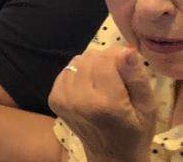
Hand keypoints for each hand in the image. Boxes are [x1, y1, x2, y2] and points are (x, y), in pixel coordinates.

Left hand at [49, 47, 156, 161]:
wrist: (110, 155)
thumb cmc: (134, 131)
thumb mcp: (147, 107)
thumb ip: (136, 78)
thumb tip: (125, 50)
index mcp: (105, 103)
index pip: (106, 59)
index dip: (118, 57)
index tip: (127, 67)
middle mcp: (78, 99)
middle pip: (90, 58)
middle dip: (106, 61)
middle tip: (117, 78)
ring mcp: (62, 99)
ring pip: (77, 62)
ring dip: (91, 67)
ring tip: (103, 85)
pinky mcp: (53, 99)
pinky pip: (66, 71)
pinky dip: (79, 74)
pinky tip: (89, 89)